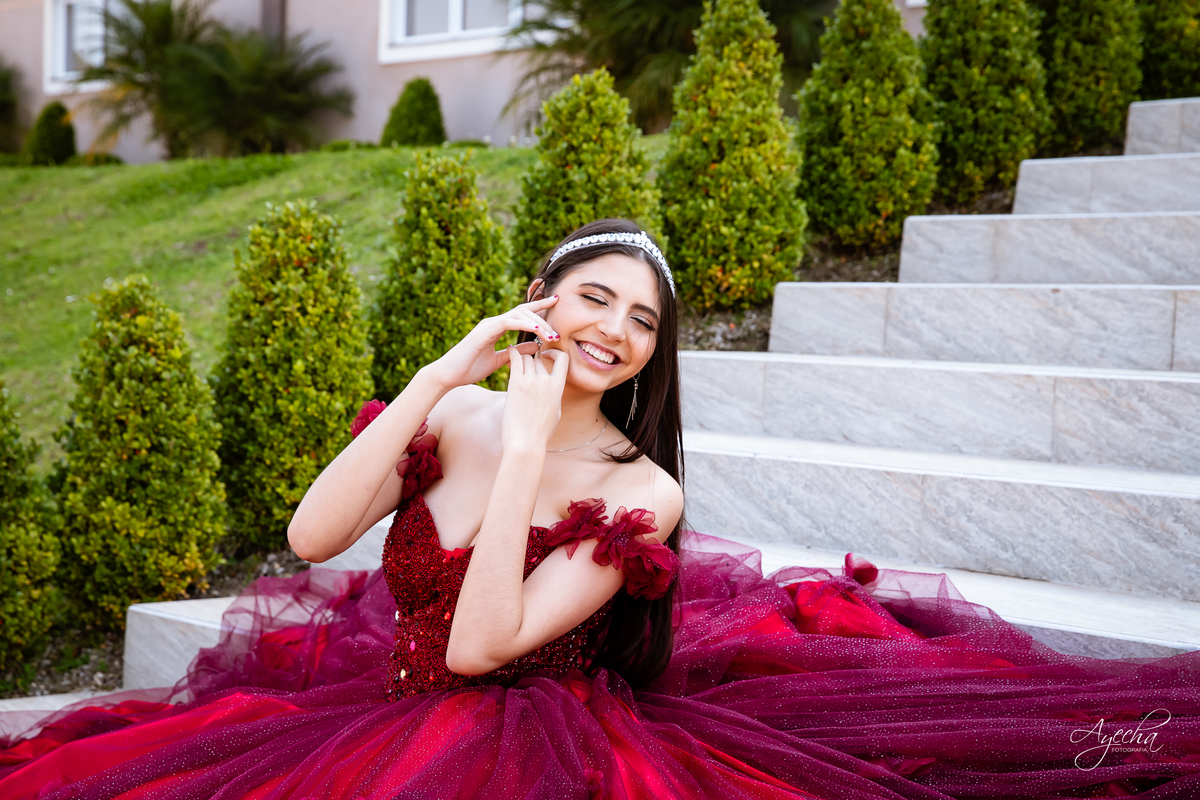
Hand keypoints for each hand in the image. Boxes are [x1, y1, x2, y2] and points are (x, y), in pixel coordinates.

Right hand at [424, 296, 559, 390]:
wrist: (448, 376)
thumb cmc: (469, 369)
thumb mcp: (500, 361)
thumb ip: (517, 352)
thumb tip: (535, 346)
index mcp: (497, 328)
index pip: (522, 314)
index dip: (539, 308)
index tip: (556, 304)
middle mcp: (493, 322)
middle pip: (523, 310)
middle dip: (542, 310)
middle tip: (558, 319)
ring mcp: (488, 324)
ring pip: (518, 314)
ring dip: (537, 322)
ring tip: (551, 334)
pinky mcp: (484, 331)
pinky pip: (507, 322)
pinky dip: (522, 324)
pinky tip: (535, 329)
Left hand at [501, 347, 568, 452]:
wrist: (525, 442)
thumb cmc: (540, 431)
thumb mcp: (555, 412)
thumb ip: (554, 395)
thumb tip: (553, 387)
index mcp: (558, 387)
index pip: (563, 359)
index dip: (555, 353)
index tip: (547, 356)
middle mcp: (545, 380)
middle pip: (538, 361)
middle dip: (532, 364)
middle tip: (523, 370)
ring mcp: (530, 381)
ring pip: (526, 359)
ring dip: (521, 361)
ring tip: (515, 364)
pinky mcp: (515, 384)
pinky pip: (515, 360)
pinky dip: (512, 352)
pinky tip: (510, 349)